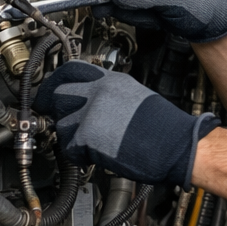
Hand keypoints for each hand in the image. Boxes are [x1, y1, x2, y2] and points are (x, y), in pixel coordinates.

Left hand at [36, 61, 217, 186]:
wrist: (177, 145)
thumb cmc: (164, 128)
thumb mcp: (134, 97)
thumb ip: (108, 94)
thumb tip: (88, 100)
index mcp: (111, 80)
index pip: (70, 70)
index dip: (54, 81)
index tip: (49, 89)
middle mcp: (99, 92)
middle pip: (56, 94)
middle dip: (55, 109)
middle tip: (62, 120)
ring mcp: (91, 112)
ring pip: (61, 124)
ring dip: (70, 136)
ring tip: (90, 143)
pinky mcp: (86, 135)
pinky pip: (69, 147)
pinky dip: (78, 155)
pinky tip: (95, 155)